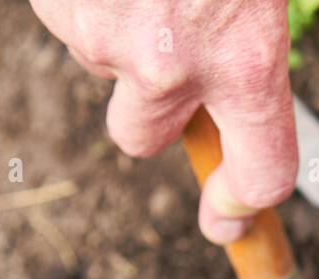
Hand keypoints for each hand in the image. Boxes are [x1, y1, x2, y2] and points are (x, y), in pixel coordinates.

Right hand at [29, 0, 296, 243]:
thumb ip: (243, 48)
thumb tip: (217, 100)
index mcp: (245, 58)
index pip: (259, 174)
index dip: (241, 205)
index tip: (230, 218)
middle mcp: (171, 66)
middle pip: (144, 139)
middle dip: (152, 108)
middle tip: (169, 47)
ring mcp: (106, 40)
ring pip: (104, 64)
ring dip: (121, 33)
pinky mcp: (58, 6)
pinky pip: (71, 18)